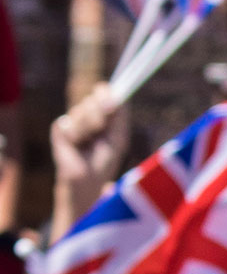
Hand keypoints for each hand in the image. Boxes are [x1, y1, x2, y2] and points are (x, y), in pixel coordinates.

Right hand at [50, 83, 128, 240]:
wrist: (86, 182)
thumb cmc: (106, 162)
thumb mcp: (118, 138)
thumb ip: (119, 117)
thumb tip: (116, 95)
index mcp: (105, 117)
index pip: (105, 95)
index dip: (106, 92)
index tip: (107, 91)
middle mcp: (88, 116)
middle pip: (93, 100)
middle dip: (100, 113)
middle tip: (102, 130)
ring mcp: (73, 121)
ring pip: (81, 110)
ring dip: (89, 127)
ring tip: (90, 143)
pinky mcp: (60, 130)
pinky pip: (70, 122)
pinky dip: (77, 135)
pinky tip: (77, 145)